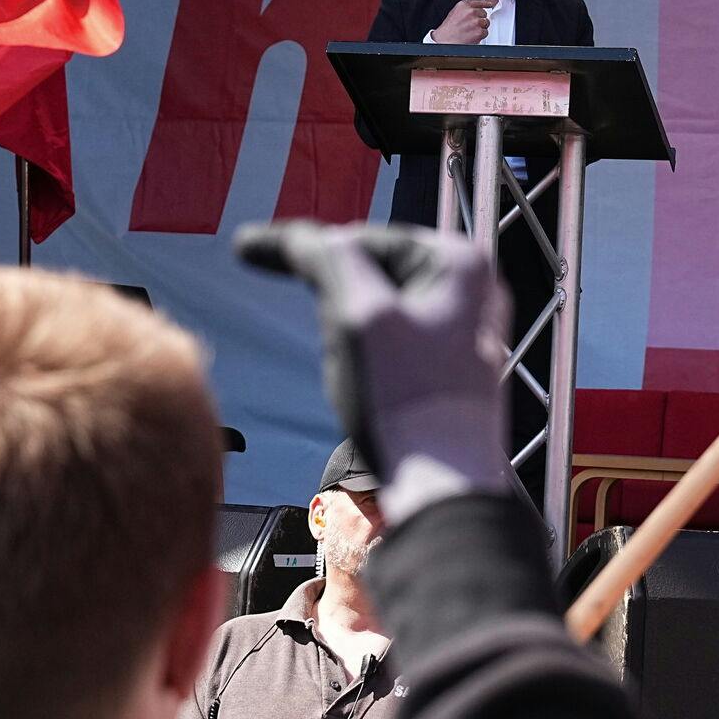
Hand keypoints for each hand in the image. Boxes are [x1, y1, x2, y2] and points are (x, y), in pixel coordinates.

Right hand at [235, 223, 512, 524]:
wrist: (440, 483)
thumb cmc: (401, 398)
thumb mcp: (357, 315)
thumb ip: (327, 259)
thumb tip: (297, 235)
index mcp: (457, 261)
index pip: (360, 237)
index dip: (302, 247)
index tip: (247, 248)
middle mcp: (471, 286)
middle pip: (370, 269)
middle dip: (333, 297)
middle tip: (327, 338)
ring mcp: (462, 325)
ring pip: (376, 306)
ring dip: (346, 328)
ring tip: (354, 373)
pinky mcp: (448, 363)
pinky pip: (391, 338)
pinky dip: (364, 351)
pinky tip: (365, 387)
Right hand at [430, 0, 490, 44]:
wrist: (444, 41)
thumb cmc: (448, 29)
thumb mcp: (455, 13)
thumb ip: (466, 9)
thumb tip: (476, 9)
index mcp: (463, 5)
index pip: (478, 2)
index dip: (485, 4)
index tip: (490, 4)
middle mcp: (471, 12)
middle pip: (484, 13)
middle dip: (480, 19)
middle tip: (471, 26)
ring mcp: (476, 22)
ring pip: (486, 23)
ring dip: (481, 28)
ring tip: (470, 31)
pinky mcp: (479, 32)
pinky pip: (485, 32)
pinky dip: (480, 36)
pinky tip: (472, 36)